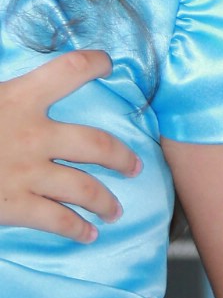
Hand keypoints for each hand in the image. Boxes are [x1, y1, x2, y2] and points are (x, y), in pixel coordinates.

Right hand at [0, 50, 140, 240]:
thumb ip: (2, 91)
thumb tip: (7, 83)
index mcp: (17, 98)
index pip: (67, 71)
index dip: (92, 64)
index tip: (106, 63)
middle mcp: (32, 134)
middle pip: (95, 143)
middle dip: (121, 156)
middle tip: (134, 165)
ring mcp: (28, 173)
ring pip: (86, 188)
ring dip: (106, 201)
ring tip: (115, 210)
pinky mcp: (17, 206)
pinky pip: (59, 220)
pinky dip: (77, 229)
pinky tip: (88, 234)